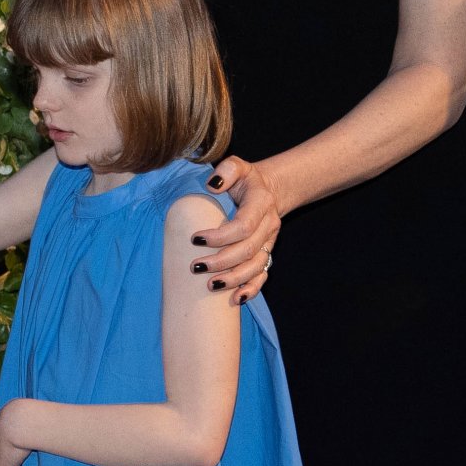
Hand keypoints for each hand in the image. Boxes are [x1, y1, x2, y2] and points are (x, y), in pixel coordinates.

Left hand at [190, 155, 283, 304]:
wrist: (268, 190)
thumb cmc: (245, 179)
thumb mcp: (237, 166)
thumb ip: (226, 170)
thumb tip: (212, 185)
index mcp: (261, 203)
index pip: (243, 226)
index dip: (221, 236)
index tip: (195, 239)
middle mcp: (269, 225)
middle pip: (248, 251)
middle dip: (221, 262)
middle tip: (195, 266)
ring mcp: (269, 243)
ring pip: (256, 267)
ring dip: (233, 279)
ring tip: (210, 285)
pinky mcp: (267, 254)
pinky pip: (262, 276)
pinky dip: (251, 289)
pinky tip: (236, 299)